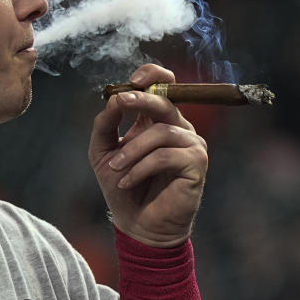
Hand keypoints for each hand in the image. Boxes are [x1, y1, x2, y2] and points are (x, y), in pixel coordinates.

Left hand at [88, 64, 208, 247]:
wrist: (138, 225)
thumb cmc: (123, 187)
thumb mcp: (103, 151)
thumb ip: (106, 124)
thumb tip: (115, 98)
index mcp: (157, 120)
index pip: (164, 85)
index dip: (152, 74)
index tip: (132, 79)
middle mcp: (177, 128)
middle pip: (165, 100)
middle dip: (140, 99)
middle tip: (120, 105)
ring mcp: (191, 144)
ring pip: (161, 132)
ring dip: (132, 150)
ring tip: (115, 169)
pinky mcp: (197, 163)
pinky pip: (166, 155)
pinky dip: (141, 167)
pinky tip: (127, 181)